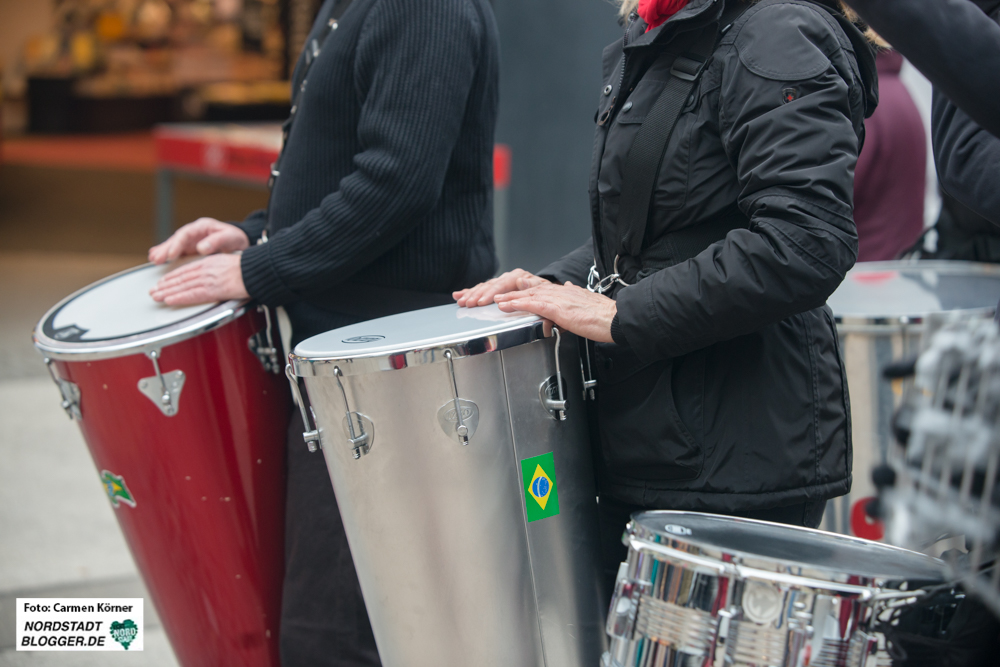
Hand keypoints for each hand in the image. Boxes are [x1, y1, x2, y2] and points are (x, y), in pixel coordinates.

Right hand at [148, 217, 248, 264]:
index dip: (177, 244)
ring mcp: (191, 241)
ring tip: (153, 259)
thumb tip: (202, 247)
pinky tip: (157, 260)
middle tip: (156, 258)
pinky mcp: (191, 249)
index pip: (185, 234)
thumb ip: (217, 241)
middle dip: (165, 249)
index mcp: (202, 227)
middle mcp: (194, 233)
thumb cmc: (235, 238)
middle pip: (176, 239)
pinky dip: (167, 256)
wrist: (240, 241)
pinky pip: (177, 252)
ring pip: (173, 245)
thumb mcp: (230, 238)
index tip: (171, 254)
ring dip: (163, 252)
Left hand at [149, 254, 248, 305]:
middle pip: (181, 278)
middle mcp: (206, 270)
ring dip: (167, 292)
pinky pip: (192, 295)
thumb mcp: (229, 263)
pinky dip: (179, 297)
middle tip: (153, 291)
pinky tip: (169, 300)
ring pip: (182, 286)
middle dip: (165, 285)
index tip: (163, 281)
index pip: (186, 270)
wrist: (257, 271)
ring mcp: (208, 280)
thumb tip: (214, 277)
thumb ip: (217, 270)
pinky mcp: (213, 290)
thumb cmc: (249, 270)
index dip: (172, 276)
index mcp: (210, 263)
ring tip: (156, 297)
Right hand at [453, 269, 547, 306]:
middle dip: (477, 295)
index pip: (502, 285)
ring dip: (471, 294)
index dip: (491, 294)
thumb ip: (533, 287)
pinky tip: (459, 294)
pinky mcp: (496, 288)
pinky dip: (469, 292)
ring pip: (483, 287)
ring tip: (461, 301)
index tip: (482, 302)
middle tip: (468, 303)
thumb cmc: (546, 294)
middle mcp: (508, 278)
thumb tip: (522, 282)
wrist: (547, 294)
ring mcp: (501, 283)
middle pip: (490, 286)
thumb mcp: (543, 290)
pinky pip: (481, 289)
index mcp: (519, 277)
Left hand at [494, 281, 616, 342]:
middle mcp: (561, 292)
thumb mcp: (587, 302)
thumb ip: (574, 296)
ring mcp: (560, 300)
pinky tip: (509, 305)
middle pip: (532, 290)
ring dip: (512, 298)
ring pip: (530, 296)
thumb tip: (568, 288)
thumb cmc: (604, 315)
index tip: (515, 290)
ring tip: (497, 301)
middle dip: (514, 293)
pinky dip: (520, 304)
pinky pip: (535, 305)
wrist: (616, 318)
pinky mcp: (559, 310)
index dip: (526, 290)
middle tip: (498, 295)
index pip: (542, 289)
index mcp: (567, 292)